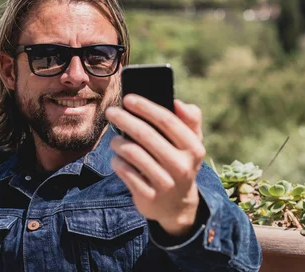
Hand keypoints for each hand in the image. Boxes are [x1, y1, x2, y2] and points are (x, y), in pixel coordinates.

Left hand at [105, 94, 205, 236]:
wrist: (177, 205)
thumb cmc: (180, 162)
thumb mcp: (192, 142)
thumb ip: (190, 119)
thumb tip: (177, 102)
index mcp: (194, 148)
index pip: (167, 121)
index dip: (145, 107)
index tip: (128, 98)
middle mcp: (182, 166)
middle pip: (146, 135)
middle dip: (124, 119)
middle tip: (111, 112)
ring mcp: (165, 183)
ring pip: (132, 153)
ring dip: (118, 142)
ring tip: (115, 139)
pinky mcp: (149, 197)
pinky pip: (125, 171)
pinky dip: (117, 161)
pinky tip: (118, 158)